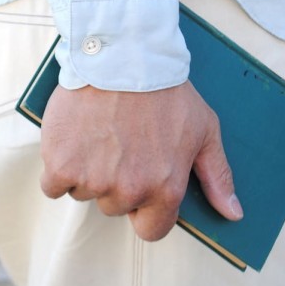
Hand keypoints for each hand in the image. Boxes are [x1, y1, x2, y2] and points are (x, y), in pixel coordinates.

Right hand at [40, 80, 242, 240]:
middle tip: (118, 143)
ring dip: (86, 171)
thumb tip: (233, 214)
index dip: (144, 208)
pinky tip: (71, 141)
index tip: (139, 181)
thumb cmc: (165, 90)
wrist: (121, 56)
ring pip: (83, 193)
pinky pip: (51, 186)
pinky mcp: (62, 164)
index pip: (151, 229)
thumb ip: (218, 175)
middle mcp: (128, 190)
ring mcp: (92, 179)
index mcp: (165, 189)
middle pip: (114, 207)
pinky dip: (58, 167)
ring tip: (96, 134)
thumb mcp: (204, 130)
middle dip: (114, 181)